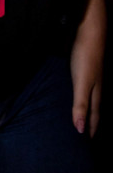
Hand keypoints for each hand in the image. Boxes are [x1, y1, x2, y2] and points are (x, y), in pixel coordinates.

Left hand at [70, 0, 105, 136]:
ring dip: (86, 107)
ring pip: (90, 96)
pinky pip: (83, 85)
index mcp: (95, 92)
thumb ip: (80, 105)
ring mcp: (91, 75)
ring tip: (82, 116)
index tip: (87, 141)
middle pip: (93, 107)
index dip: (90, 128)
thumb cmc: (85, 58)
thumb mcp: (82, 83)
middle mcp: (95, 85)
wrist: (90, 31)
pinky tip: (76, 90)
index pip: (93, 116)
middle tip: (86, 133)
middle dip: (90, 121)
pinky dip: (81, 94)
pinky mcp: (85, 65)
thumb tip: (80, 130)